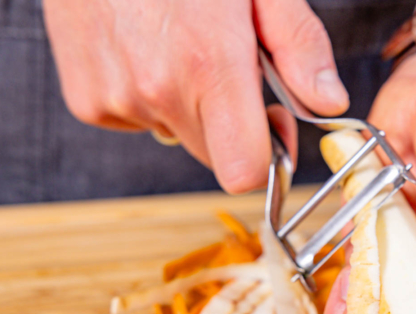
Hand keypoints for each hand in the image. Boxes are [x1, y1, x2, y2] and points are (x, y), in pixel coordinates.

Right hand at [43, 0, 347, 192]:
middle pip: (214, 154)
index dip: (267, 155)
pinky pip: (137, 119)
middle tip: (225, 62)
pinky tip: (141, 44)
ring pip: (176, 133)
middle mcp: (156, 91)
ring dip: (186, 103)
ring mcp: (114, 99)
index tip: (272, 119)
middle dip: (230, 121)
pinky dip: (147, 95)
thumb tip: (329, 104)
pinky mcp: (86, 100)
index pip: (243, 171)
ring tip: (176, 40)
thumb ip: (299, 46)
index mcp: (208, 65)